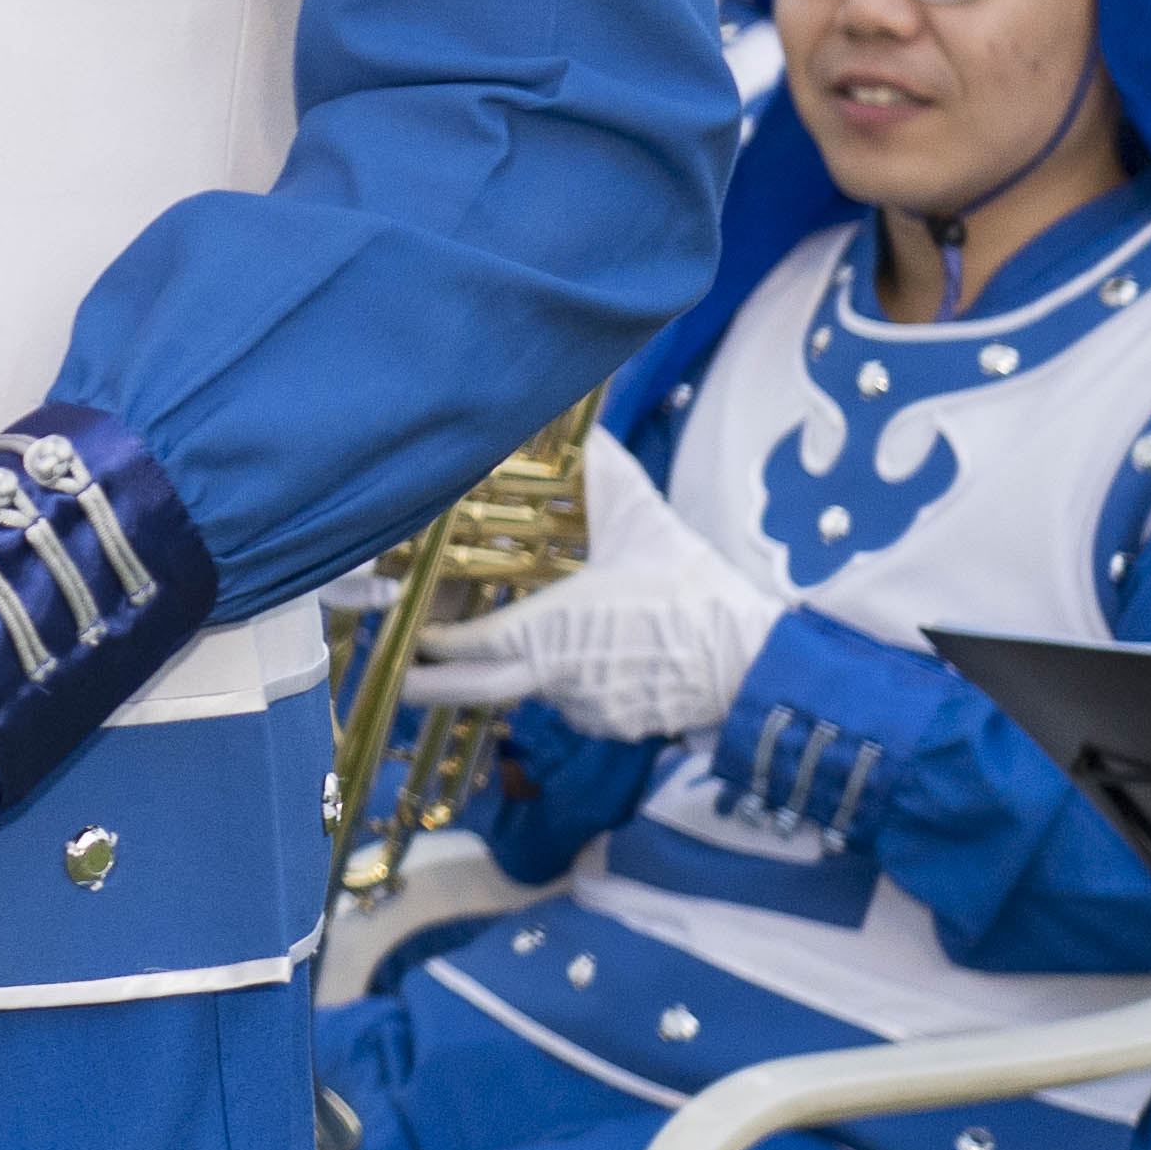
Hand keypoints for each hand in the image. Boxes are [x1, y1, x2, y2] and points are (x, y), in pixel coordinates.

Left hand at [402, 431, 781, 741]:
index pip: (469, 643)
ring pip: (531, 692)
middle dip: (430, 685)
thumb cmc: (693, 591)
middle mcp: (556, 677)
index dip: (433, 639)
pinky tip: (576, 660)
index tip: (408, 629)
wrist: (755, 661)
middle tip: (396, 678)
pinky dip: (565, 686)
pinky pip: (573, 706)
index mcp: (550, 630)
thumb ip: (605, 471)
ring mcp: (585, 708)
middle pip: (474, 689)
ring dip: (512, 675)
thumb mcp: (643, 520)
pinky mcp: (615, 727)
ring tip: (490, 653)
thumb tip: (586, 422)